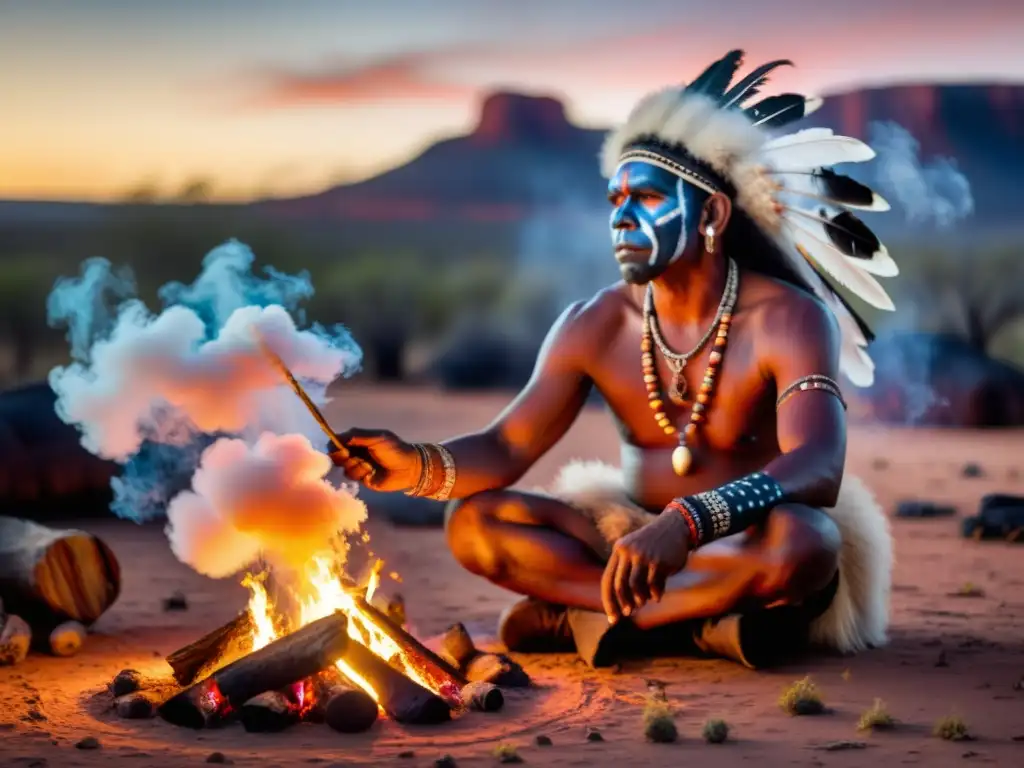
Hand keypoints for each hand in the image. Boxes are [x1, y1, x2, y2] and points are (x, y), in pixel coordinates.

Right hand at [326, 428, 422, 492]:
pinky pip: (352, 477)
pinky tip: (371, 472)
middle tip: (351, 455)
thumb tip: (336, 437)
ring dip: (355, 465)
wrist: (408, 468)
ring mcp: (358, 467)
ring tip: (368, 465)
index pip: (337, 442)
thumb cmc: (394, 449)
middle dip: (342, 456)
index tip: (337, 448)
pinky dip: (361, 473)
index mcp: (358, 441)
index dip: (334, 446)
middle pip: (337, 456)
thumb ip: (357, 436)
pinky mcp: (362, 479)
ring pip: (345, 468)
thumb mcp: (377, 438)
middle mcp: (356, 453)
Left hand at [601, 508, 690, 622]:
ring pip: (637, 587)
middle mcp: (629, 552)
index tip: (612, 618)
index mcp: (619, 550)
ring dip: (640, 599)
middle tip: (628, 613)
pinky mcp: (661, 562)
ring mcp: (645, 556)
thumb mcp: (633, 550)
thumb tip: (622, 602)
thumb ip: (625, 570)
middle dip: (623, 604)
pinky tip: (657, 596)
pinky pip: (655, 586)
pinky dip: (655, 595)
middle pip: (620, 586)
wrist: (675, 526)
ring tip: (643, 602)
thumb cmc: (652, 544)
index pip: (607, 580)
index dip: (608, 602)